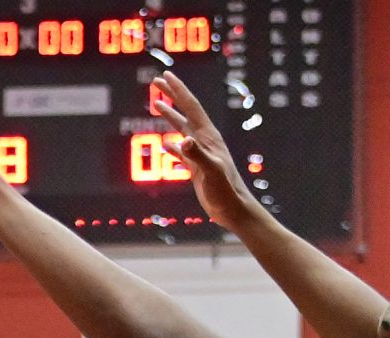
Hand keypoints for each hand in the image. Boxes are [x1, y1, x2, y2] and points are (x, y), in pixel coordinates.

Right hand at [151, 71, 259, 228]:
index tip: (164, 76)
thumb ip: (197, 155)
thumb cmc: (225, 190)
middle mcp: (204, 140)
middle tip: (157, 81)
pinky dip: (171, 146)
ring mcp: (200, 153)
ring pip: (182, 128)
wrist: (232, 208)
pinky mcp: (197, 167)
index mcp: (207, 136)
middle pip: (185, 111)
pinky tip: (165, 146)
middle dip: (172, 95)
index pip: (191, 106)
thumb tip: (183, 140)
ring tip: (156, 104)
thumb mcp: (211, 171)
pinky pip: (181, 151)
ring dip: (169, 115)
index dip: (177, 90)